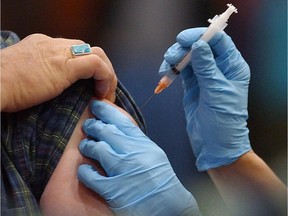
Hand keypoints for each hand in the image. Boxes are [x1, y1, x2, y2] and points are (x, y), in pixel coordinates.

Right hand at [1, 33, 116, 111]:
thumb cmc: (3, 85)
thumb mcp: (24, 74)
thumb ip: (40, 75)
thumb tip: (49, 87)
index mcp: (43, 45)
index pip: (74, 50)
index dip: (87, 67)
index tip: (90, 86)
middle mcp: (54, 44)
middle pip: (88, 50)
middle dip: (100, 70)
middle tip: (101, 90)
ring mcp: (60, 52)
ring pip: (97, 54)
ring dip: (106, 75)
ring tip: (105, 94)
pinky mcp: (66, 65)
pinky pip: (97, 65)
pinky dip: (105, 78)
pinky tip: (101, 94)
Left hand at [78, 100, 200, 215]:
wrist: (169, 206)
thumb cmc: (161, 179)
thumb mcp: (153, 153)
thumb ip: (136, 140)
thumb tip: (117, 128)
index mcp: (143, 144)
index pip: (121, 120)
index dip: (105, 110)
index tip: (95, 104)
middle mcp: (132, 154)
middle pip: (105, 131)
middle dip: (92, 125)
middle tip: (88, 125)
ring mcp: (122, 171)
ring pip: (96, 149)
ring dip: (87, 146)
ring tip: (86, 146)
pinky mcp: (113, 190)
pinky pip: (90, 175)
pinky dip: (84, 171)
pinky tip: (84, 169)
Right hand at [159, 28, 251, 170]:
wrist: (215, 145)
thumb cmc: (223, 121)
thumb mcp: (216, 92)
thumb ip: (207, 68)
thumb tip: (199, 44)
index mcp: (232, 67)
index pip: (218, 42)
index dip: (201, 35)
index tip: (183, 39)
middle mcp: (219, 69)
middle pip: (200, 47)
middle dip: (183, 48)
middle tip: (171, 56)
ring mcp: (204, 77)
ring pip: (188, 58)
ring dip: (175, 58)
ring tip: (166, 66)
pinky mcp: (192, 86)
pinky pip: (181, 71)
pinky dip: (172, 70)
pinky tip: (165, 73)